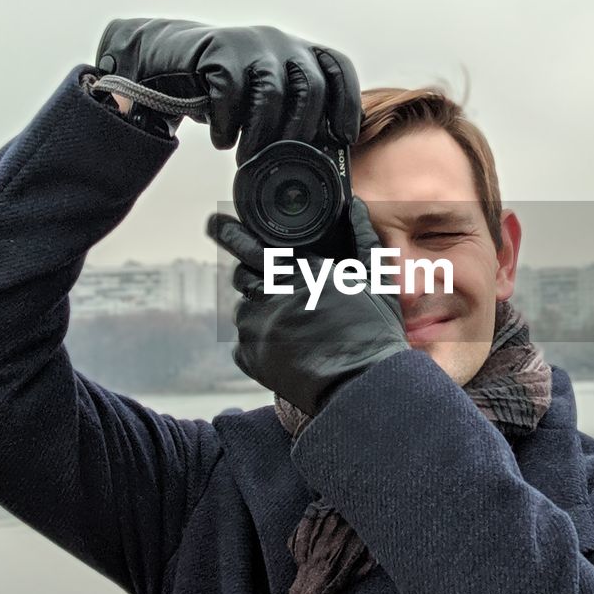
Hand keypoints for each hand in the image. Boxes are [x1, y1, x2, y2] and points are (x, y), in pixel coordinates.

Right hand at [96, 18, 360, 163]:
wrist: (171, 62)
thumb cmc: (226, 89)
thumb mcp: (265, 98)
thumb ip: (291, 114)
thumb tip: (320, 158)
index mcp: (299, 52)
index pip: (338, 70)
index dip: (347, 104)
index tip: (343, 138)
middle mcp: (281, 42)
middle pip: (310, 88)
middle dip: (299, 132)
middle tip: (282, 160)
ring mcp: (250, 44)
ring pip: (272, 94)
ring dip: (261, 135)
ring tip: (248, 157)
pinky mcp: (219, 51)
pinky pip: (231, 93)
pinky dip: (227, 123)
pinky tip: (221, 139)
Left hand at [207, 197, 409, 414]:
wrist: (363, 386)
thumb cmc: (374, 333)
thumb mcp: (376, 280)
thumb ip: (362, 239)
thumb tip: (356, 207)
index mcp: (301, 272)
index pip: (251, 245)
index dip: (231, 233)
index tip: (217, 225)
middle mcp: (273, 295)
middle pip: (241, 273)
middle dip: (242, 266)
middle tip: (247, 260)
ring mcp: (258, 328)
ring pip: (244, 309)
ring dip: (258, 309)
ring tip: (288, 322)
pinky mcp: (252, 358)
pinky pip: (244, 343)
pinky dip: (258, 342)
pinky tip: (285, 346)